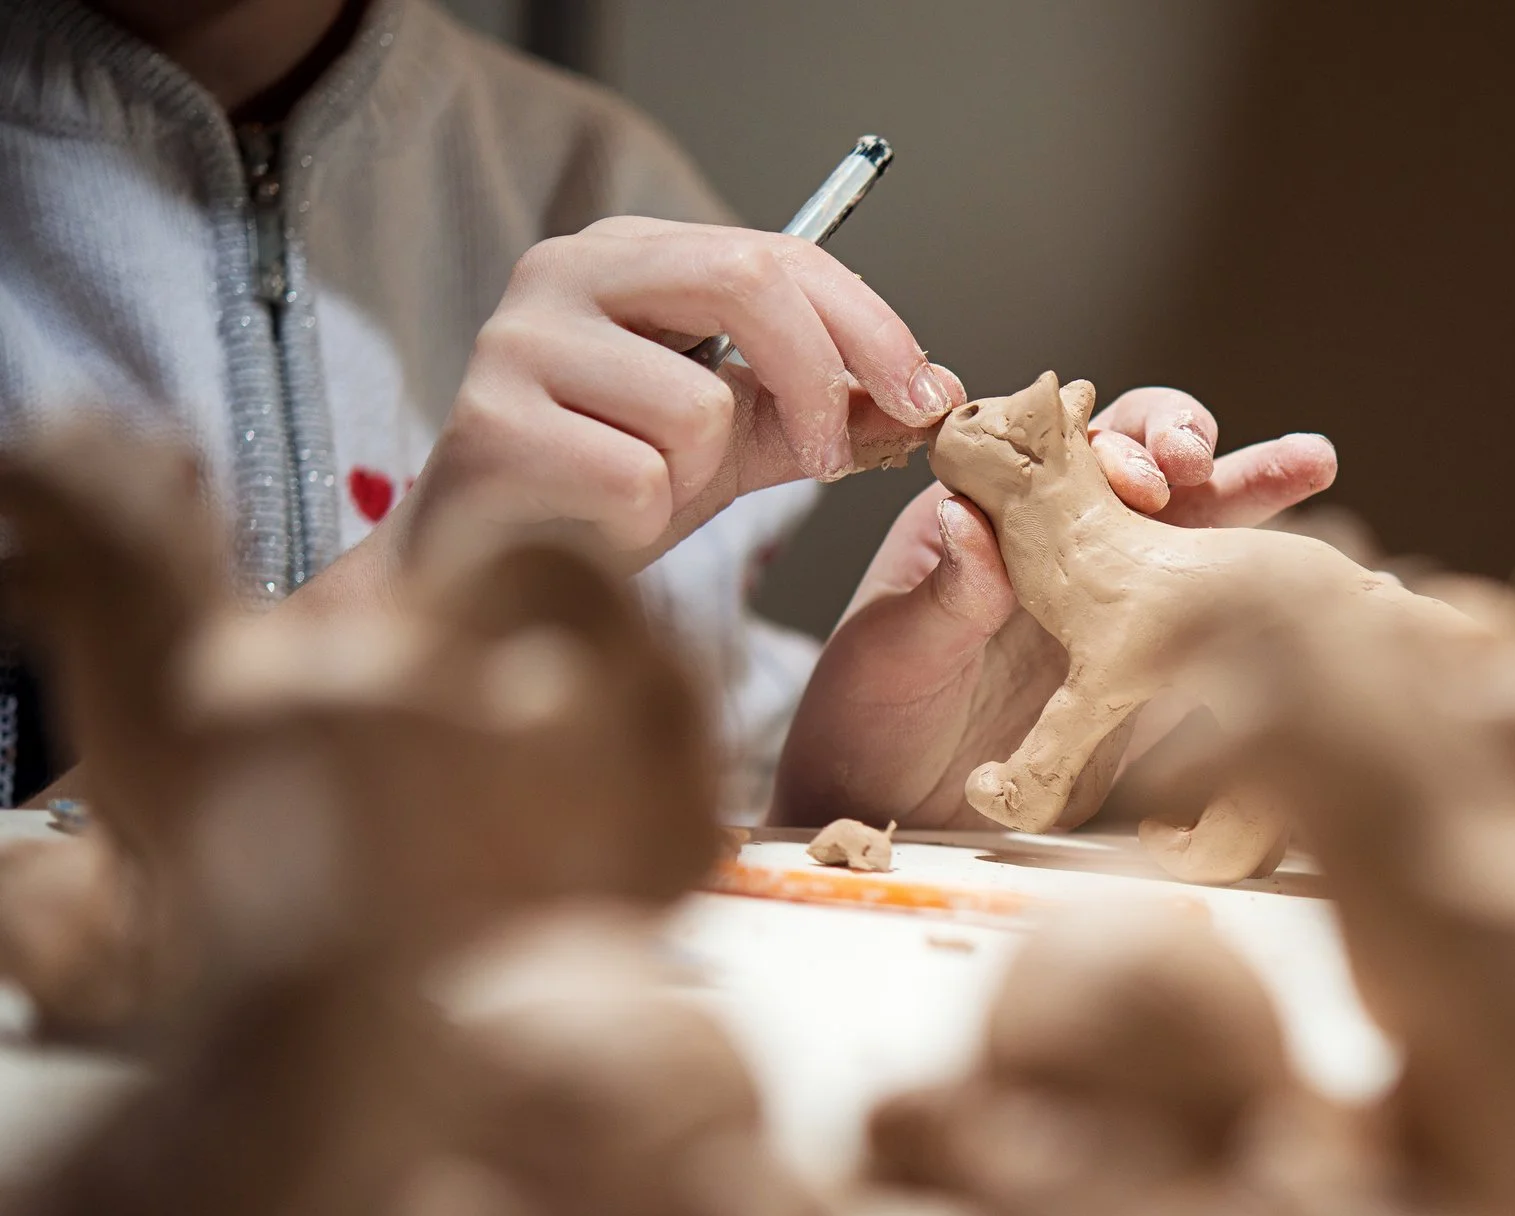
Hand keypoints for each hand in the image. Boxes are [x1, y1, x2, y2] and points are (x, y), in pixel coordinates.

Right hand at [381, 216, 963, 576]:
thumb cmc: (606, 491)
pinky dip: (643, 521)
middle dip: (816, 381)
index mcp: (631, 256)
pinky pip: (637, 479)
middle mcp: (565, 271)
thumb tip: (938, 392)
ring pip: (697, 407)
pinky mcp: (490, 427)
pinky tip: (597, 521)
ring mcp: (516, 343)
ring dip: (699, 477)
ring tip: (644, 492)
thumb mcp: (736, 441)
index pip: (779, 254)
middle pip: (746, 282)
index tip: (927, 398)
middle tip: (824, 458)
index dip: (870, 328)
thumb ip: (828, 410)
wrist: (486, 572)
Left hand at [769, 387, 1337, 828]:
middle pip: (1142, 467)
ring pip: (1195, 526)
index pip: (1058, 448)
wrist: (887, 815)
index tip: (1131, 471)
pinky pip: (1217, 617)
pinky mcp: (1152, 663)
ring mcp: (1114, 600)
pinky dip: (1267, 592)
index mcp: (992, 518)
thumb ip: (938, 599)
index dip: (1101, 444)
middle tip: (1207, 463)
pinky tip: (1320, 575)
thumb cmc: (865, 725)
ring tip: (1312, 462)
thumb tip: (969, 526)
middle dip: (1186, 448)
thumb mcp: (888, 661)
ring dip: (1251, 486)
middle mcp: (1061, 544)